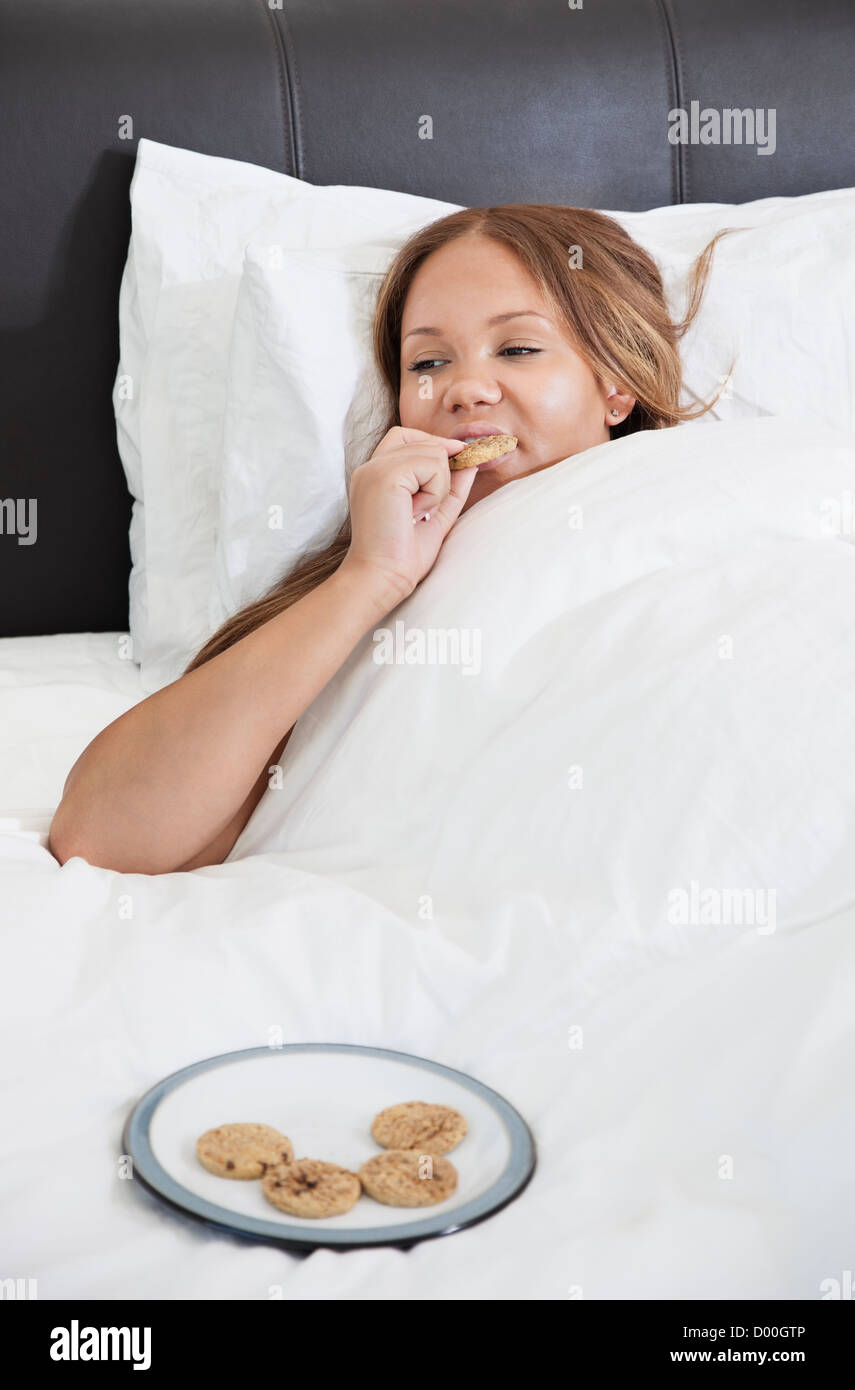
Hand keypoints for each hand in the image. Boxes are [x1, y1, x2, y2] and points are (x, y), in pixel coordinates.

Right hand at [338, 427, 478, 606]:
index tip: (452, 466)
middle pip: (423, 441)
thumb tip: (471, 460)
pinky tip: (416, 513)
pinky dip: (435, 492)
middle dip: (441, 471)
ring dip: (439, 486)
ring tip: (418, 514)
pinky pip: (433, 465)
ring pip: (433, 452)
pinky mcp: (386, 475)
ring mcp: (376, 468)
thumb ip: (451, 485)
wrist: (384, 577)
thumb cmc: (404, 554)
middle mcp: (371, 467)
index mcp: (375, 475)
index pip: (405, 436)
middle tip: (425, 508)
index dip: (432, 446)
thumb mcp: (436, 513)